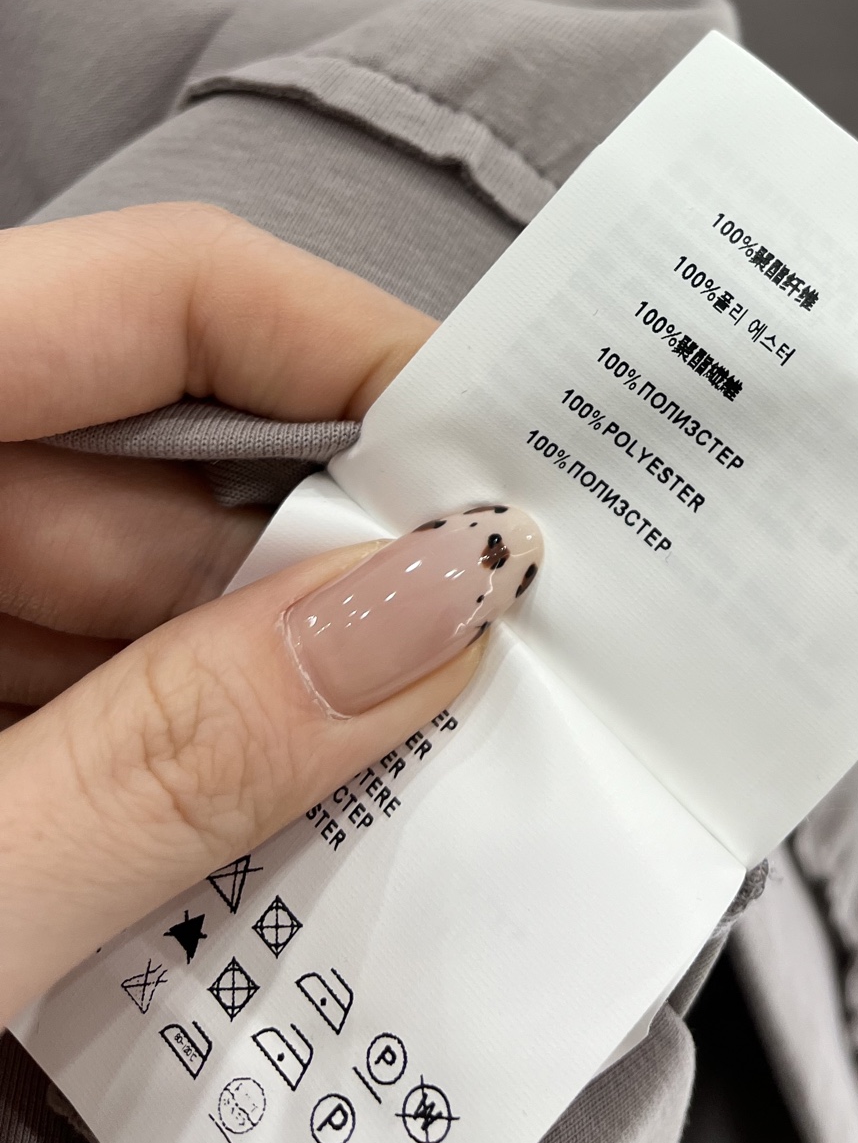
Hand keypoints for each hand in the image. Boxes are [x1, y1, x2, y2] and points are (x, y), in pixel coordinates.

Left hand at [0, 205, 524, 1023]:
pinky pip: (65, 678)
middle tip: (489, 680)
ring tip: (389, 802)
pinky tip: (240, 849)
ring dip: (257, 698)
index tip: (508, 461)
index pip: (159, 293)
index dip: (350, 351)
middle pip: (159, 465)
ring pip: (121, 593)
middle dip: (329, 580)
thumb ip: (167, 758)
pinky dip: (160, 754)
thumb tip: (427, 616)